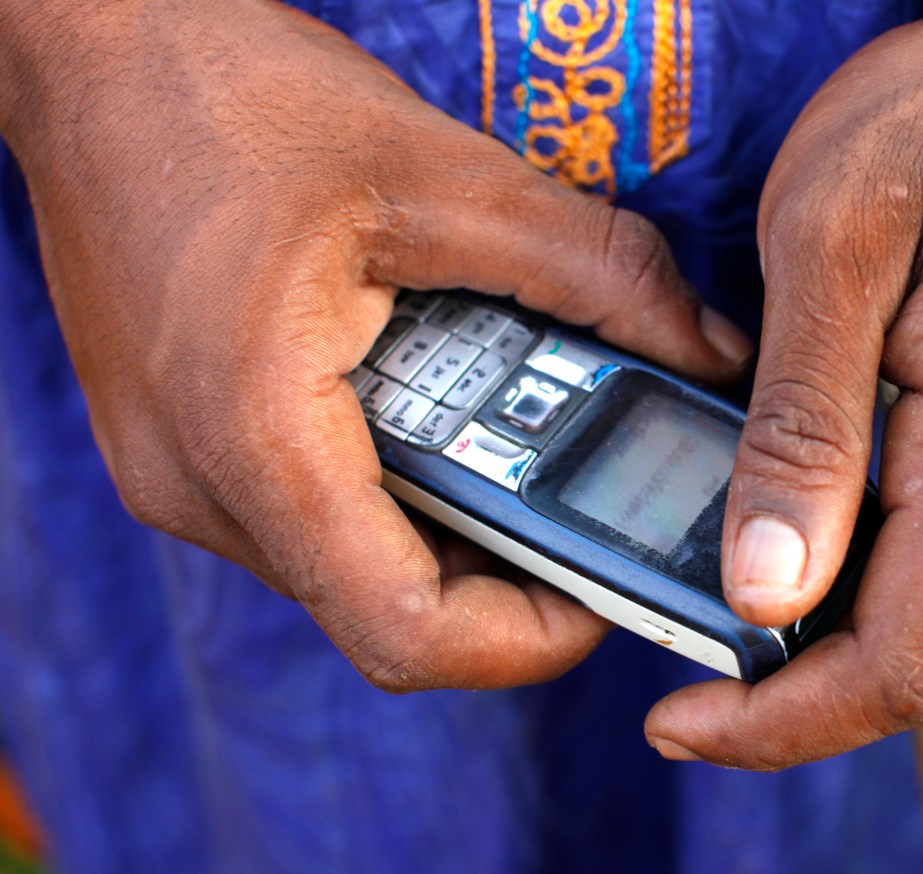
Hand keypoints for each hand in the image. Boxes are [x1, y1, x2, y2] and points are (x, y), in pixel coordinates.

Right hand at [0, 0, 750, 689]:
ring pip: (353, 567)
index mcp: (254, 433)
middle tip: (592, 504)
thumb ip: (593, 269)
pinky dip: (400, 487)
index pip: (407, 633)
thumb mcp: (443, 173)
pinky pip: (315, 516)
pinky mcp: (185, 449)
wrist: (87, 53)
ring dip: (457, 524)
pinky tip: (444, 404)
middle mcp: (199, 487)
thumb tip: (709, 349)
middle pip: (388, 611)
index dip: (530, 639)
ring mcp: (180, 475)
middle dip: (510, 574)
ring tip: (525, 436)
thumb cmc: (231, 96)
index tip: (610, 588)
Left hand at [645, 0, 922, 767]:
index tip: (675, 721)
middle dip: (790, 698)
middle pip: (918, 664)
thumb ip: (806, 424)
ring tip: (717, 614)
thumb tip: (767, 590)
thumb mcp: (838, 243)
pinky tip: (799, 548)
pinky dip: (867, 591)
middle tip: (674, 670)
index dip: (782, 721)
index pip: (899, 661)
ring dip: (825, 650)